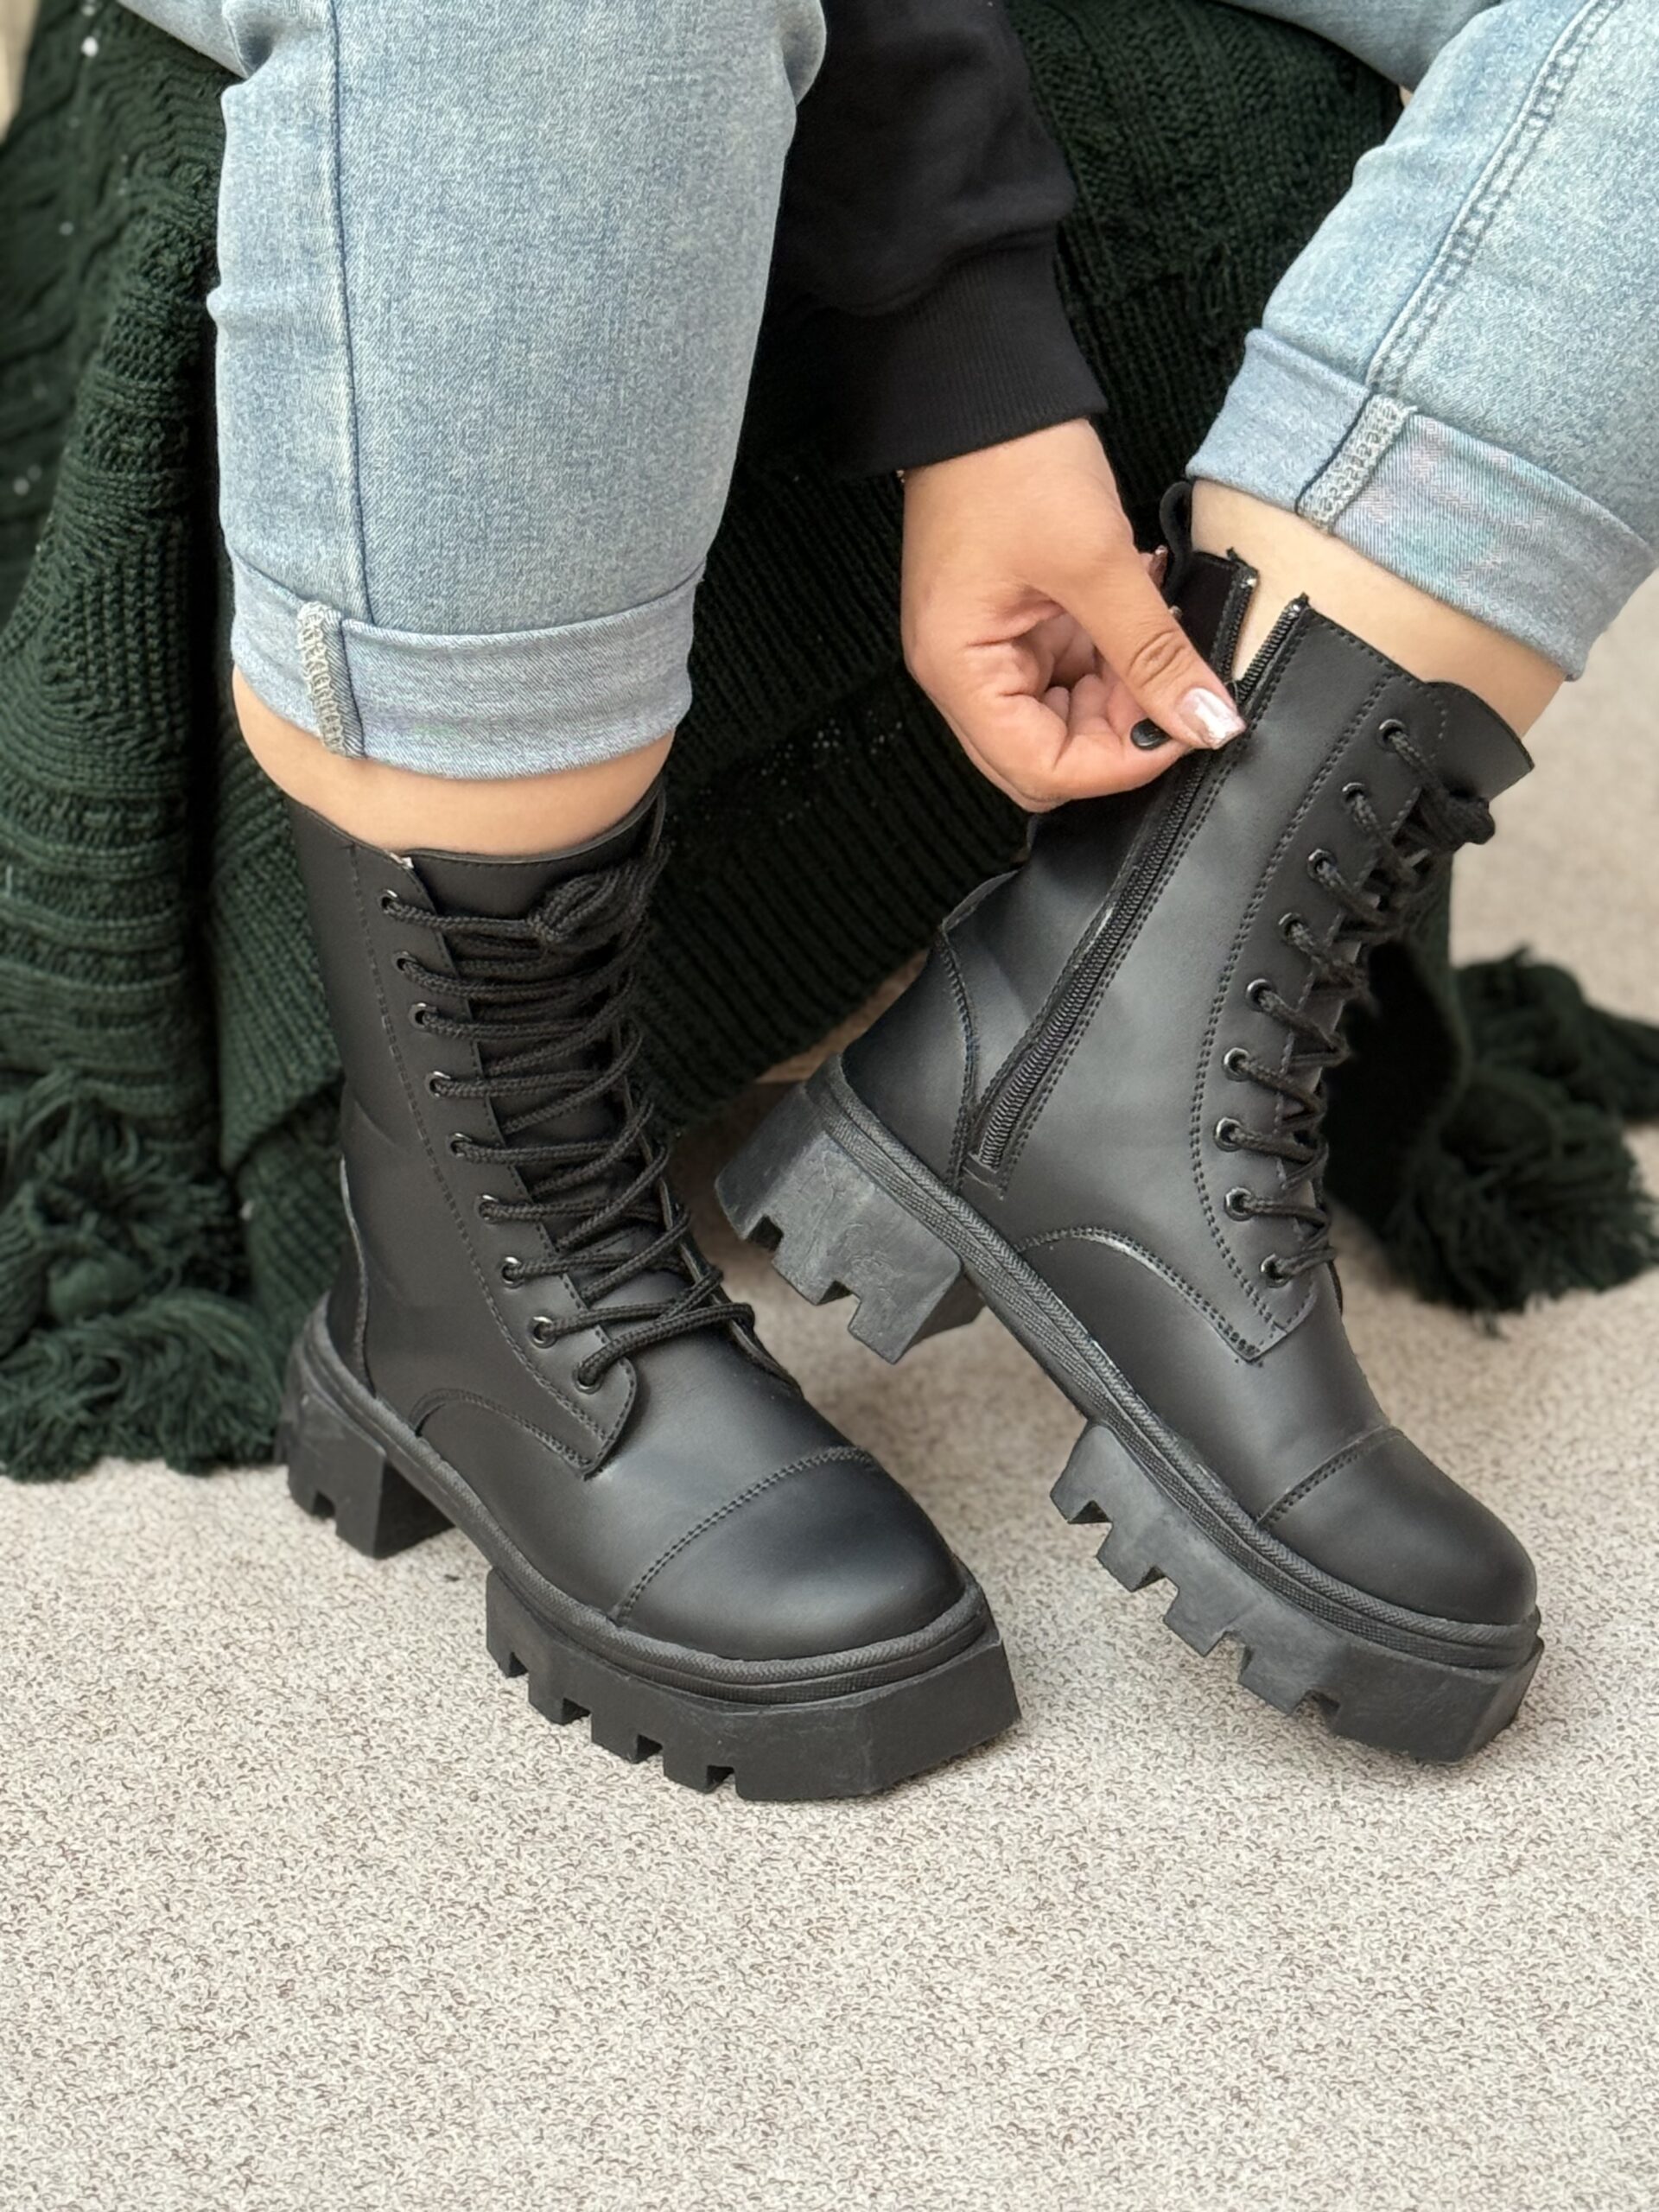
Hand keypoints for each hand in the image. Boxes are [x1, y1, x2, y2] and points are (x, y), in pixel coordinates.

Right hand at [900, 420, 1244, 810]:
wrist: (981, 383)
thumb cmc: (1011, 461)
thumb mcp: (1097, 561)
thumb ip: (1155, 653)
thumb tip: (1207, 723)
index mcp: (959, 672)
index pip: (1041, 770)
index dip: (1118, 764)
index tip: (1182, 728)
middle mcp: (964, 676)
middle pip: (1049, 758)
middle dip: (1119, 733)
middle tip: (1175, 682)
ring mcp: (990, 651)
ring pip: (1069, 718)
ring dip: (1124, 690)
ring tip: (1159, 630)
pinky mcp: (1016, 625)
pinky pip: (1072, 672)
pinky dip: (1116, 655)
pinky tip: (1140, 609)